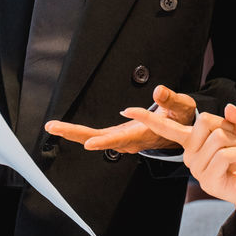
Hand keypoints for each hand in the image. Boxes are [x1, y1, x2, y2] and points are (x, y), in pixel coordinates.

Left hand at [44, 84, 197, 152]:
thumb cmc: (181, 119)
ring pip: (94, 138)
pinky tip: (65, 130)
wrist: (181, 132)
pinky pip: (96, 136)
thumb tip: (158, 91)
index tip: (88, 143)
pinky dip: (79, 132)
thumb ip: (171, 99)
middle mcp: (129, 140)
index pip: (122, 139)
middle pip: (98, 140)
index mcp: (143, 134)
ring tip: (53, 127)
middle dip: (75, 134)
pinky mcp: (118, 135)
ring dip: (73, 133)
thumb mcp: (182, 107)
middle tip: (54, 128)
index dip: (104, 142)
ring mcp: (122, 139)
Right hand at [122, 101, 235, 235]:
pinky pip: (225, 155)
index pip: (166, 127)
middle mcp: (189, 154)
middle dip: (227, 127)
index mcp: (191, 140)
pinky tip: (234, 166)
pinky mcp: (207, 180)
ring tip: (233, 156)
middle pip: (205, 120)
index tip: (126, 111)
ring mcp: (196, 168)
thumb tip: (229, 107)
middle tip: (232, 143)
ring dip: (234, 144)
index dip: (147, 118)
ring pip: (217, 137)